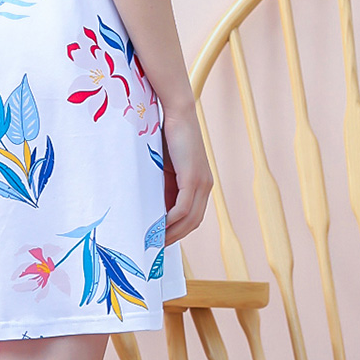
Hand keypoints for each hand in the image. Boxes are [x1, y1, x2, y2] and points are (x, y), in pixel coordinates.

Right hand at [160, 108, 213, 245]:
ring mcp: (201, 182)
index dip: (179, 231)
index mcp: (201, 184)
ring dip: (172, 232)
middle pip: (193, 222)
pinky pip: (183, 207)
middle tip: (156, 246)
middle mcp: (206, 186)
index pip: (193, 217)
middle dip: (175, 237)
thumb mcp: (166, 167)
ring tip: (154, 240)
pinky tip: (159, 225)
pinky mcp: (193, 177)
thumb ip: (165, 185)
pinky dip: (171, 220)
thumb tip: (154, 208)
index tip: (162, 240)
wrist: (177, 113)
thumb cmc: (168, 135)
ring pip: (190, 218)